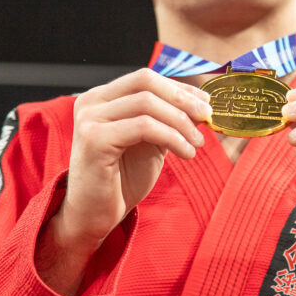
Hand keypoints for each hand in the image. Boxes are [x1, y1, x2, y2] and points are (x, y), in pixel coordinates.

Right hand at [38, 69, 210, 295]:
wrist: (94, 216)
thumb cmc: (121, 180)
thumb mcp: (150, 143)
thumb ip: (168, 120)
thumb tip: (202, 104)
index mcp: (102, 98)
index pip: (145, 78)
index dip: (179, 88)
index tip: (205, 104)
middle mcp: (91, 102)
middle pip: (146, 83)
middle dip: (183, 99)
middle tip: (206, 119)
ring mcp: (89, 119)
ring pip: (147, 104)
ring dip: (180, 123)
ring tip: (197, 145)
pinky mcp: (94, 139)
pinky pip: (144, 127)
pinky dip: (172, 137)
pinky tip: (186, 154)